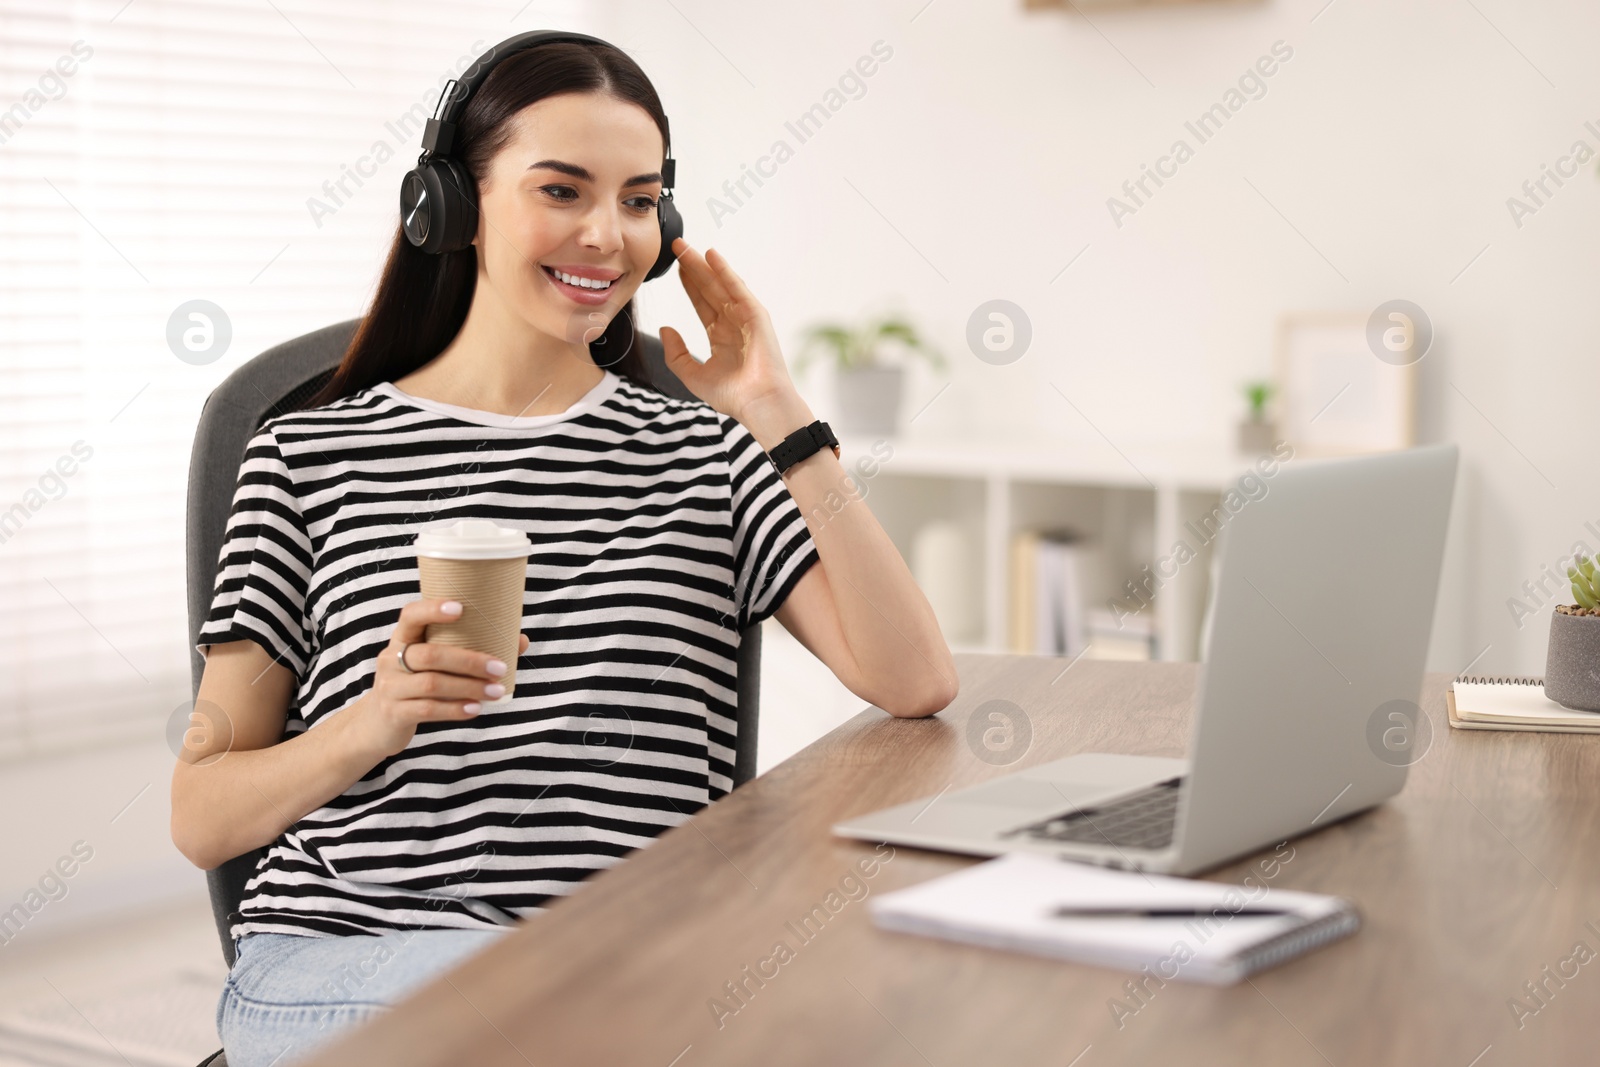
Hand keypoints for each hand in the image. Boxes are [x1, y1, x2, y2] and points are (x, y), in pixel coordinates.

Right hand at [343, 597, 528, 759]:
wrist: (376, 724)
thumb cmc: (415, 684)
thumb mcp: (432, 665)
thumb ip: (467, 651)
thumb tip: (519, 640)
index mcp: (402, 639)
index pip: (410, 615)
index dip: (433, 609)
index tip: (461, 607)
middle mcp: (391, 659)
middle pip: (430, 655)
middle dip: (469, 661)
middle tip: (499, 667)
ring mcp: (390, 686)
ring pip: (432, 683)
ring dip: (469, 688)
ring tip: (496, 691)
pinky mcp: (394, 713)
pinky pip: (427, 709)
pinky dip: (455, 709)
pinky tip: (475, 709)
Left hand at [659, 238, 800, 422]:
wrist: (758, 403)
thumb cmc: (733, 396)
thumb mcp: (693, 375)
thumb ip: (676, 354)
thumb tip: (665, 329)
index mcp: (721, 337)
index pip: (702, 303)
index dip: (689, 284)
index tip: (675, 267)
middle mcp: (733, 324)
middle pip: (709, 289)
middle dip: (693, 268)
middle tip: (677, 247)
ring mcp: (745, 318)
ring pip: (720, 285)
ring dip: (704, 265)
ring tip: (686, 247)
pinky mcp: (756, 316)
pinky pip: (737, 288)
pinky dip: (725, 271)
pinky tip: (711, 256)